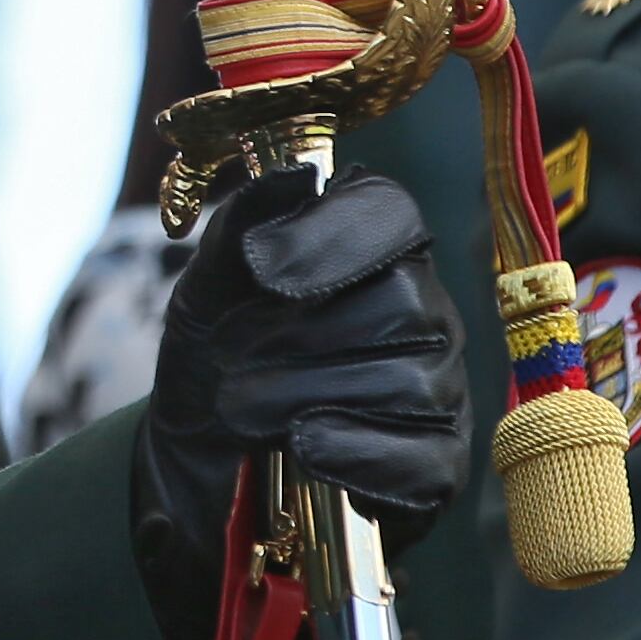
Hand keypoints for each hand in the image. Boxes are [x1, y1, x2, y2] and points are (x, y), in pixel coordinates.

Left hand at [130, 166, 469, 639]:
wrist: (199, 454)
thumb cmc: (217, 351)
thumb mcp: (208, 285)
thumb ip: (245, 221)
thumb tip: (299, 174)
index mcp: (374, 250)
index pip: (389, 213)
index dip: (330, 236)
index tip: (261, 272)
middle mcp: (423, 311)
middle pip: (402, 301)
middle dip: (304, 336)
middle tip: (231, 364)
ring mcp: (441, 389)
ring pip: (411, 382)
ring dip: (308, 396)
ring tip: (241, 411)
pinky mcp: (439, 464)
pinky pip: (425, 461)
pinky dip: (356, 454)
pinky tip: (304, 448)